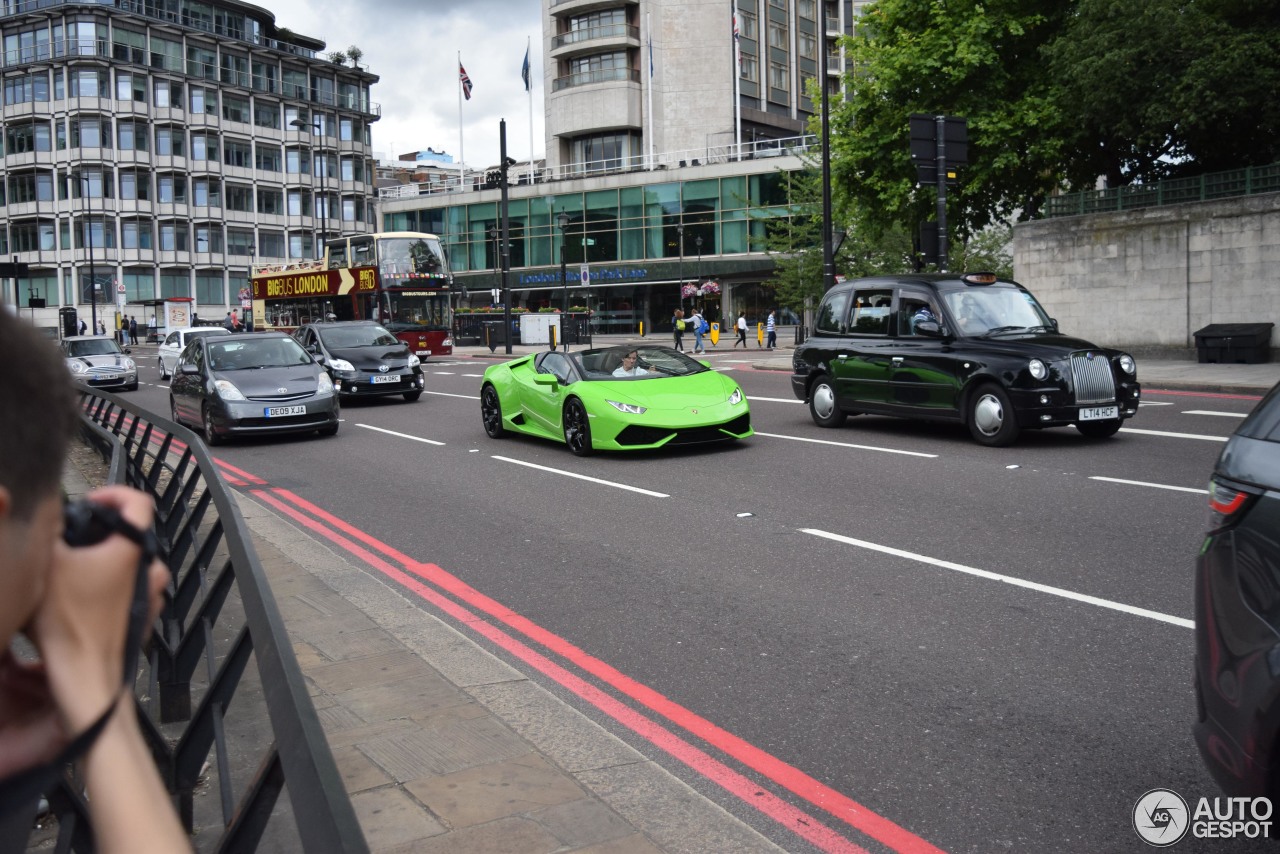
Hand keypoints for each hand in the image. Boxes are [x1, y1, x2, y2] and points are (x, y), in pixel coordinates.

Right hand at [29, 487, 167, 735]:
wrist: (84, 674)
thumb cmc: (67, 621)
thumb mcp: (46, 564)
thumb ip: (50, 532)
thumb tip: (50, 517)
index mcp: (133, 550)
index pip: (140, 501)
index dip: (113, 493)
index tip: (90, 502)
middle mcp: (152, 569)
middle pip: (132, 534)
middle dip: (102, 530)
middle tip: (72, 538)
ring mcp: (153, 594)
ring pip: (130, 563)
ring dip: (104, 560)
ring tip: (72, 569)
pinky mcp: (146, 616)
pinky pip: (130, 588)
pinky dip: (110, 584)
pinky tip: (82, 596)